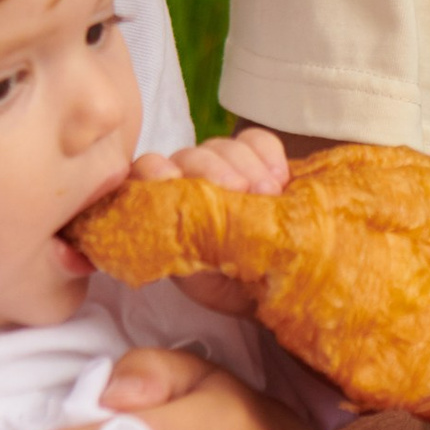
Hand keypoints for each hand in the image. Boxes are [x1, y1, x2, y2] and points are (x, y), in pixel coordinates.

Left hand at [120, 127, 288, 309]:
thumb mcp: (199, 279)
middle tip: (242, 190)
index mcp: (163, 203)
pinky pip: (257, 141)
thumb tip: (196, 243)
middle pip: (192, 156)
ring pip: (224, 147)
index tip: (175, 179)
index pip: (146, 171)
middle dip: (215, 170)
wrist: (262, 288)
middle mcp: (187, 177)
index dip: (156, 170)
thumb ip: (188, 254)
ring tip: (271, 192)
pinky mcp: (254, 159)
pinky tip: (283, 178)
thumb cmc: (223, 284)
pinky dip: (269, 154)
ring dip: (247, 165)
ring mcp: (220, 164)